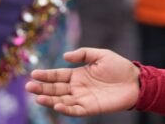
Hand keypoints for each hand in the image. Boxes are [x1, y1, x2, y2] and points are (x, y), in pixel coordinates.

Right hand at [25, 48, 139, 116]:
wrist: (135, 81)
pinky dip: (65, 109)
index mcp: (78, 74)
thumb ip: (84, 54)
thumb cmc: (120, 67)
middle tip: (28, 87)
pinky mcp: (90, 108)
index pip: (58, 75)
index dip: (46, 75)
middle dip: (41, 88)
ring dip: (49, 99)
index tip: (33, 74)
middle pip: (55, 89)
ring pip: (61, 100)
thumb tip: (64, 57)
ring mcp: (82, 98)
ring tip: (38, 97)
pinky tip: (56, 105)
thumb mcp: (102, 55)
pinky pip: (74, 110)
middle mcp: (77, 87)